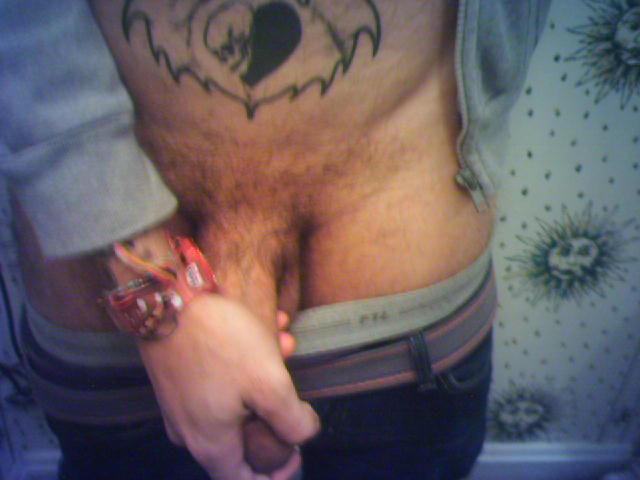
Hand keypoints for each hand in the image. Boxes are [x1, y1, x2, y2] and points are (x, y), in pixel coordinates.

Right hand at [137, 294, 318, 479]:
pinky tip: (262, 330)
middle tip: (291, 375)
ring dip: (263, 376)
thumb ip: (291, 420)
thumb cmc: (221, 344)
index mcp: (210, 445)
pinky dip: (243, 363)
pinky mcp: (178, 379)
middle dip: (274, 409)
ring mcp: (180, 405)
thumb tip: (302, 435)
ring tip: (281, 339)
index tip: (295, 450)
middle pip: (242, 438)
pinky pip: (218, 381)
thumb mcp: (269, 383)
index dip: (274, 474)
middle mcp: (189, 432)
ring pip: (234, 401)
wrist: (168, 299)